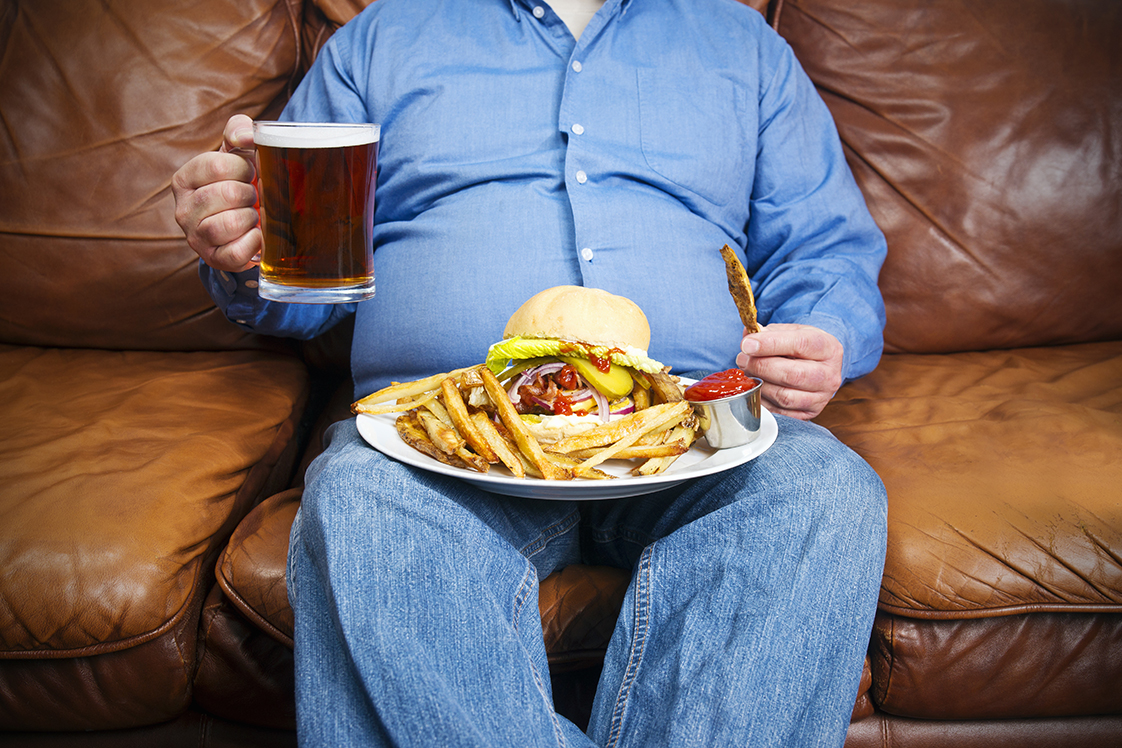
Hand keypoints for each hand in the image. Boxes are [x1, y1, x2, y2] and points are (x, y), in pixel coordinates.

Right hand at [171, 114, 262, 271]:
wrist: (245, 221)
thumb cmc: (239, 182)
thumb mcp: (236, 153)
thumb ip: (238, 131)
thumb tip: (246, 136)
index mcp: (185, 179)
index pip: (216, 165)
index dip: (243, 168)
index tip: (249, 173)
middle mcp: (183, 209)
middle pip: (225, 194)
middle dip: (249, 193)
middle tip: (252, 196)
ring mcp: (195, 237)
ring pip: (228, 225)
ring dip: (250, 217)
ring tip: (251, 214)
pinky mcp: (214, 259)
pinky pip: (236, 253)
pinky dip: (253, 242)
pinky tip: (256, 234)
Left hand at [735, 323, 843, 419]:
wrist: (820, 368)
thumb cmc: (803, 348)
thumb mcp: (792, 332)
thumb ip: (770, 333)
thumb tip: (747, 336)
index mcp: (829, 348)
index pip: (800, 344)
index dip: (770, 344)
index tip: (747, 344)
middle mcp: (829, 375)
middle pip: (792, 374)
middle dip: (760, 366)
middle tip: (742, 359)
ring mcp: (821, 397)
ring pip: (785, 396)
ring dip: (759, 385)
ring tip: (748, 373)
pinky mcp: (810, 414)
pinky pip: (780, 412)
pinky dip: (763, 400)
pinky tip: (755, 388)